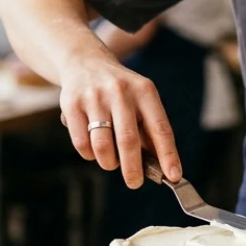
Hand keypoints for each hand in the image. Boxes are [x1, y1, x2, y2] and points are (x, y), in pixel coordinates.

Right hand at [58, 51, 180, 189]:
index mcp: (144, 91)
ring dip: (109, 162)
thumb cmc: (119, 91)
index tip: (173, 176)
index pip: (160, 128)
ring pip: (102, 145)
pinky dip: (89, 155)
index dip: (168, 155)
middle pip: (129, 140)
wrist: (84, 62)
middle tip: (134, 182)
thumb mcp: (140, 100)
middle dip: (133, 169)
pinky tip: (94, 150)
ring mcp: (94, 97)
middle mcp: (120, 91)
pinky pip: (81, 143)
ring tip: (111, 162)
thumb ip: (149, 129)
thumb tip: (160, 166)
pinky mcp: (72, 104)